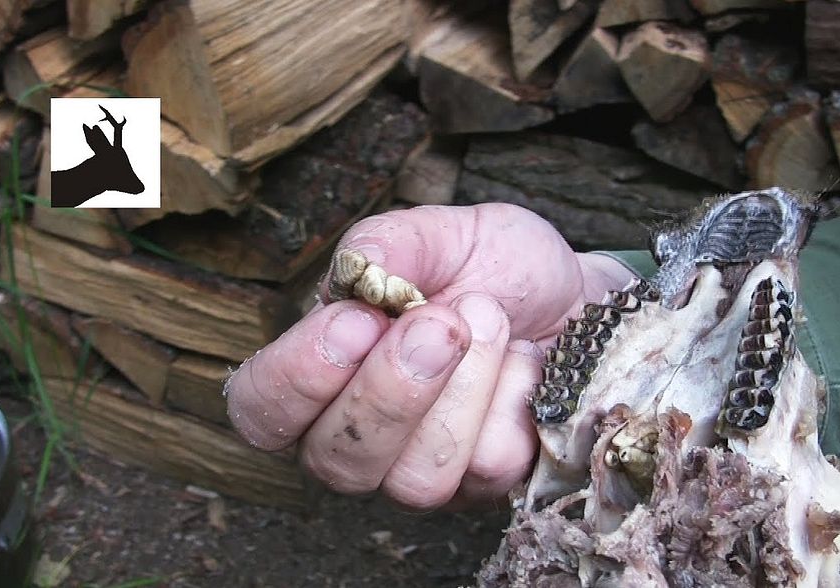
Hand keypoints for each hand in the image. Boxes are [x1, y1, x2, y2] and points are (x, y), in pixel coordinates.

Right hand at [226, 203, 634, 509]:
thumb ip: (387, 245)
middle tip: (442, 321)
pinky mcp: (485, 489)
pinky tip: (523, 363)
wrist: (577, 295)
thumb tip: (356, 273)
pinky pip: (486, 468)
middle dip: (393, 389)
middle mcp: (357, 439)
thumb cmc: (495, 267)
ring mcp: (421, 473)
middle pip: (335, 461)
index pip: (262, 410)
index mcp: (321, 376)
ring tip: (489, 321)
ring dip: (462, 389)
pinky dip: (511, 399)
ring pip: (414, 479)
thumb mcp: (441, 234)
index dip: (298, 378)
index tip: (356, 322)